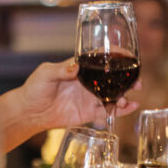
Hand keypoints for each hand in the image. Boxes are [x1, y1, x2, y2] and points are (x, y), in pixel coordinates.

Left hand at [0, 58, 137, 150]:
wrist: (30, 112)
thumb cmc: (34, 88)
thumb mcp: (45, 74)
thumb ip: (60, 70)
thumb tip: (75, 67)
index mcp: (78, 68)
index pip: (100, 58)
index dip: (115, 56)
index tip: (127, 55)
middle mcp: (87, 82)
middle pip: (111, 77)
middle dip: (126, 78)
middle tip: (137, 81)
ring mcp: (89, 97)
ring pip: (112, 94)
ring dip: (124, 95)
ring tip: (130, 97)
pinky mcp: (88, 113)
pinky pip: (107, 111)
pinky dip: (119, 110)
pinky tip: (130, 108)